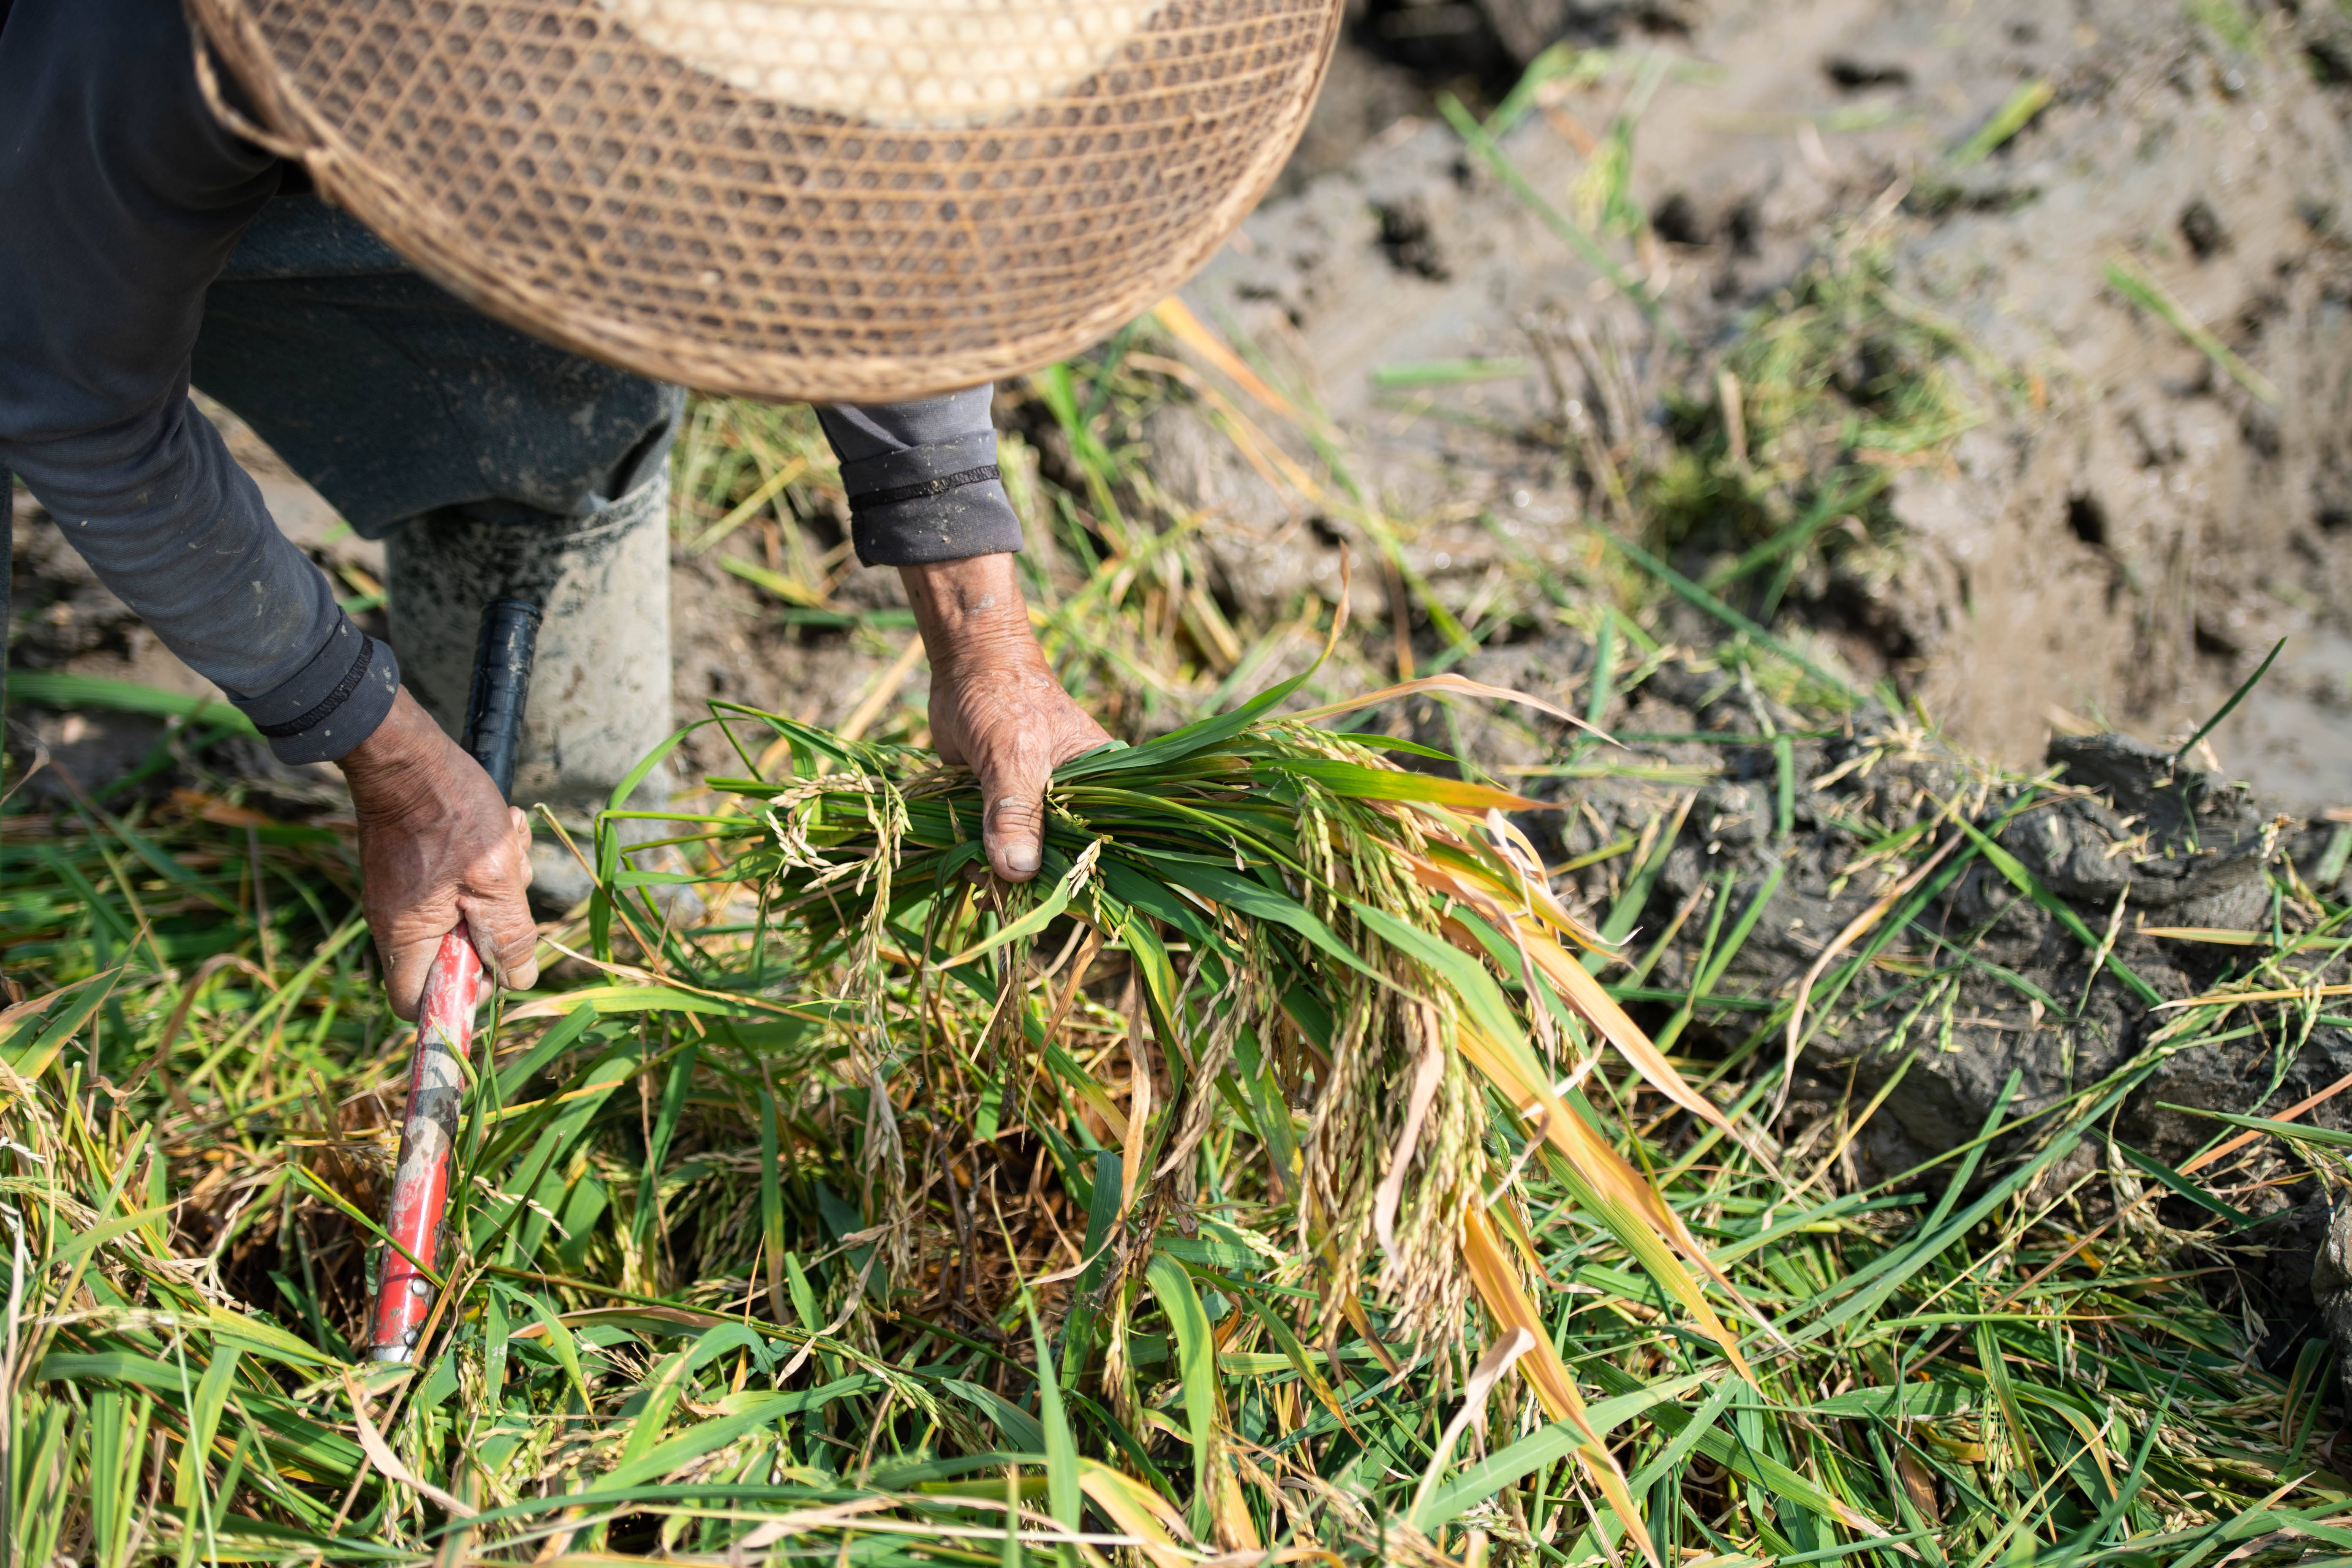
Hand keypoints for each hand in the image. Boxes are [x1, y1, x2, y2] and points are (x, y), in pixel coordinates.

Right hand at [339, 686, 538, 1018]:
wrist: (408, 755)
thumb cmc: (450, 812)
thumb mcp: (495, 877)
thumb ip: (508, 934)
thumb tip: (518, 979)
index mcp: (407, 936)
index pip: (418, 1003)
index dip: (462, 996)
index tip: (495, 963)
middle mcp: (399, 922)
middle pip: (456, 957)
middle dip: (496, 925)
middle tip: (507, 885)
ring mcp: (409, 895)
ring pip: (469, 915)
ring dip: (502, 885)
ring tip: (506, 844)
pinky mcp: (420, 871)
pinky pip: (463, 885)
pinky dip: (491, 864)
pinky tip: (502, 831)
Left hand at [901, 555, 1108, 881]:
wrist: (965, 664)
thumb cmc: (1003, 697)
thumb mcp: (1013, 754)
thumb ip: (1015, 812)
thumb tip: (1017, 872)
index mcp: (1102, 786)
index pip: (1105, 846)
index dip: (1084, 880)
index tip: (1054, 906)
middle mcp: (1075, 802)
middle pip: (1062, 861)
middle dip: (1031, 885)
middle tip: (999, 894)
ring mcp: (1037, 808)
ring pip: (1024, 859)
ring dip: (997, 874)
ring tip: (973, 873)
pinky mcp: (1003, 809)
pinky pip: (994, 847)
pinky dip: (976, 858)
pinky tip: (961, 862)